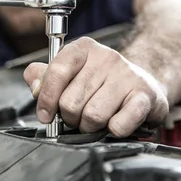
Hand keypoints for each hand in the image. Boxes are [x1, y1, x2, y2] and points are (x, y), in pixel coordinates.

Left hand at [23, 37, 168, 136]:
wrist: (144, 85)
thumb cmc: (103, 83)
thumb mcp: (72, 74)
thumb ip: (45, 77)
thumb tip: (35, 86)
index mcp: (84, 48)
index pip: (57, 72)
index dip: (47, 99)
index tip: (46, 115)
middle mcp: (107, 57)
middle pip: (71, 101)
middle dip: (71, 118)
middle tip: (79, 117)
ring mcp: (127, 75)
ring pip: (93, 116)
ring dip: (91, 127)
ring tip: (98, 121)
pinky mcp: (145, 95)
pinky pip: (119, 124)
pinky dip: (114, 131)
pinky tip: (115, 125)